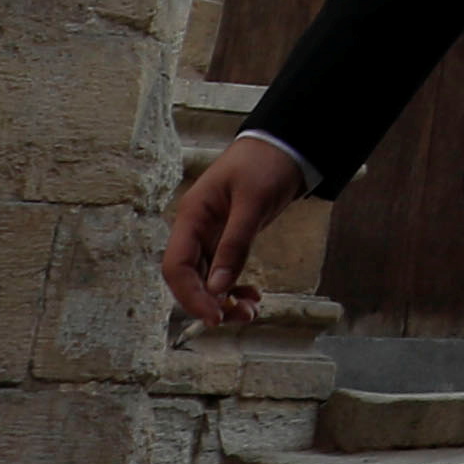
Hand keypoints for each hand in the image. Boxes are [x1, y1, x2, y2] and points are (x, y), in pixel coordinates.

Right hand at [161, 130, 310, 327]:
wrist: (286, 145)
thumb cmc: (266, 164)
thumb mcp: (252, 203)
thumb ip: (235, 245)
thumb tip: (218, 288)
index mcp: (192, 216)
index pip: (176, 266)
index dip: (191, 295)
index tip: (215, 316)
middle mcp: (195, 229)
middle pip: (189, 278)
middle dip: (210, 302)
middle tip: (241, 318)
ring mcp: (211, 235)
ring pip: (207, 279)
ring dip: (224, 300)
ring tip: (251, 312)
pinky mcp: (228, 239)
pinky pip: (223, 272)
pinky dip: (234, 288)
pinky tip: (252, 295)